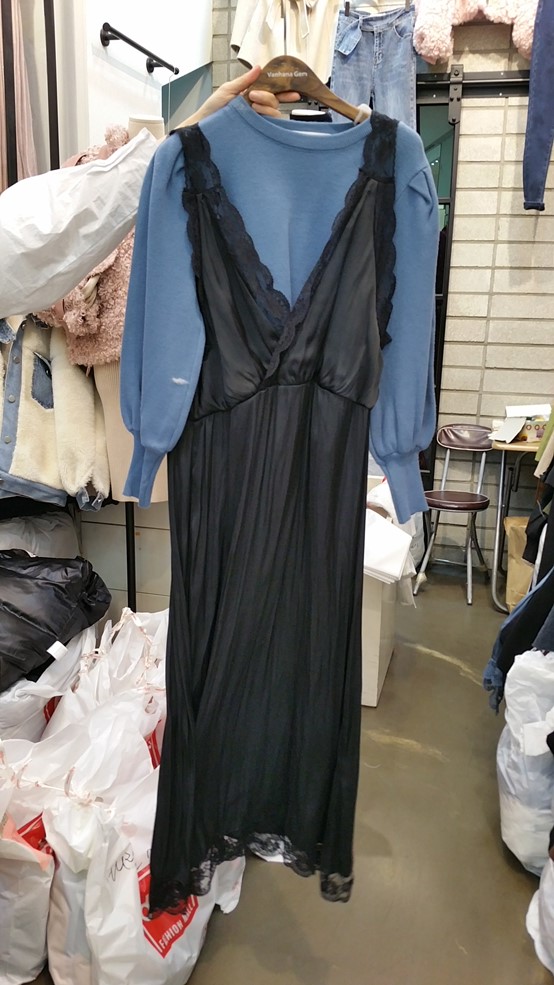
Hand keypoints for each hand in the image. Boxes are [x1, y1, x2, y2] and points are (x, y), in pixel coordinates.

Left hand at [173, 66, 299, 129]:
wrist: (204, 126)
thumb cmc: (213, 109)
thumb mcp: (228, 89)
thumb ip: (244, 80)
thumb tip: (258, 68)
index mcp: (252, 96)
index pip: (272, 93)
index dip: (284, 91)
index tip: (295, 90)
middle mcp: (257, 108)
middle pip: (275, 101)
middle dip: (268, 96)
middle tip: (253, 96)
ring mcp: (257, 120)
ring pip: (274, 113)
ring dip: (266, 106)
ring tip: (252, 107)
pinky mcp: (255, 131)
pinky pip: (269, 125)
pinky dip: (266, 118)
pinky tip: (256, 114)